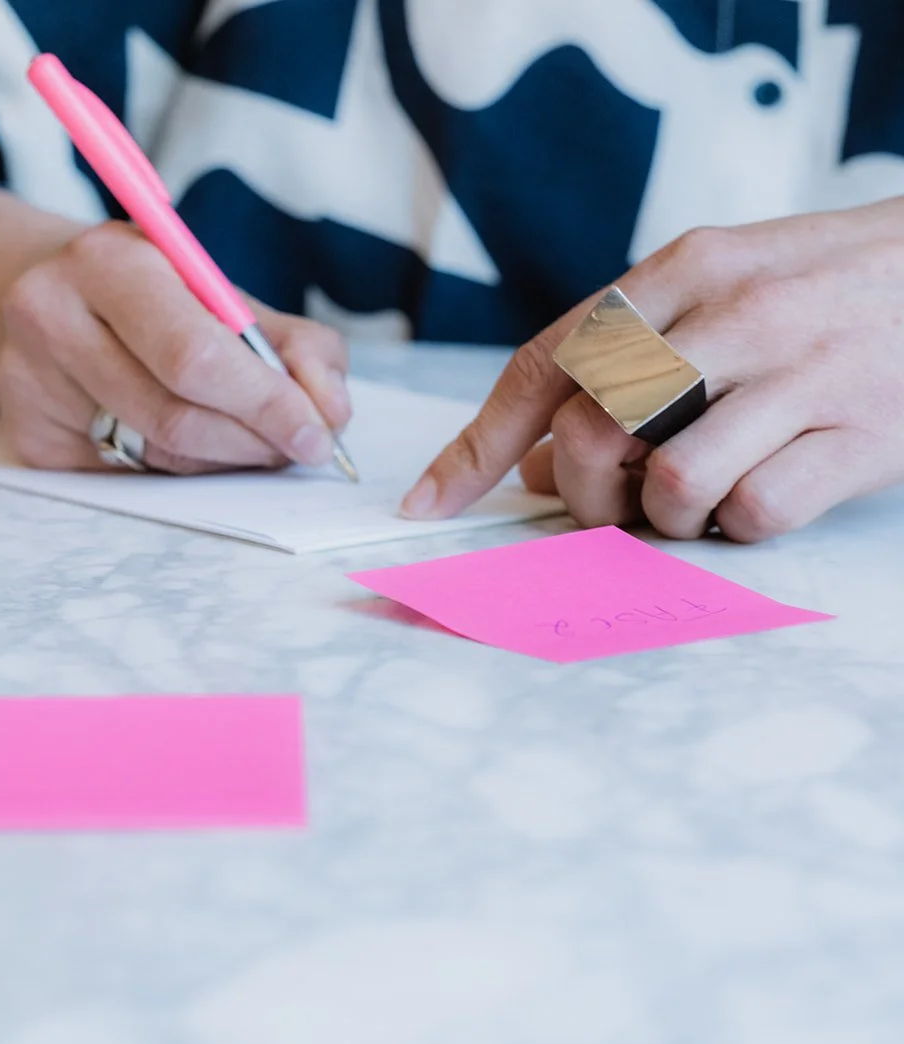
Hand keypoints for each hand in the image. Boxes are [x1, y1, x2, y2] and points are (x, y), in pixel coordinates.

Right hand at [0, 221, 350, 472]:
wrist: (52, 296)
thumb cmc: (152, 295)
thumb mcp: (219, 291)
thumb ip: (292, 344)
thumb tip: (329, 411)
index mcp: (108, 261)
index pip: (195, 353)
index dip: (266, 402)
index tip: (318, 432)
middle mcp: (52, 316)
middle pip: (175, 415)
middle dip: (254, 440)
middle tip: (297, 447)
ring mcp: (29, 382)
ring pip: (156, 454)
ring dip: (225, 458)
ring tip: (251, 439)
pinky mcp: (28, 436)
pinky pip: (127, 475)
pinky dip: (179, 468)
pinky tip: (188, 441)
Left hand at [402, 198, 903, 541]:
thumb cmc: (814, 290)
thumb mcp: (712, 291)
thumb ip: (619, 364)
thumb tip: (533, 467)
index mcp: (679, 271)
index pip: (545, 365)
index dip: (477, 447)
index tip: (429, 504)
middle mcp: (733, 315)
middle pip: (594, 428)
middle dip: (585, 489)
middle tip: (617, 498)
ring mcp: (802, 373)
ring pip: (671, 478)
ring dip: (664, 513)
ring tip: (697, 494)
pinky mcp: (863, 434)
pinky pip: (755, 512)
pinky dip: (740, 524)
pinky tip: (762, 493)